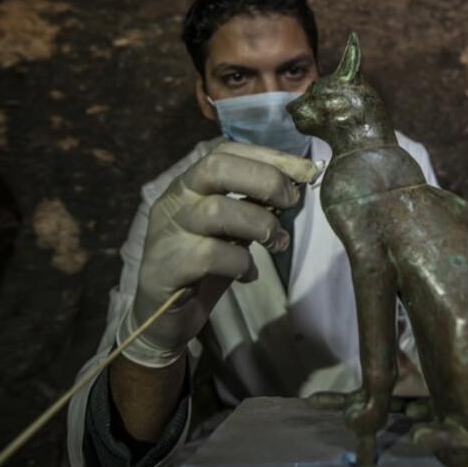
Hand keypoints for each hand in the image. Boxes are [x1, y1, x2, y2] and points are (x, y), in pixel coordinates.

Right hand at [117, 141, 320, 367]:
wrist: (162, 316)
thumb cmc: (203, 266)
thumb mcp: (231, 229)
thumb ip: (253, 205)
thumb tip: (296, 185)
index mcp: (190, 184)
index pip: (226, 150)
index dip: (269, 155)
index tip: (305, 170)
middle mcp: (175, 200)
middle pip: (217, 167)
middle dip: (265, 179)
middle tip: (291, 202)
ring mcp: (168, 231)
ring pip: (217, 210)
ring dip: (260, 225)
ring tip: (276, 243)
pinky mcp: (168, 266)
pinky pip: (212, 255)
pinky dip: (242, 264)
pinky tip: (248, 274)